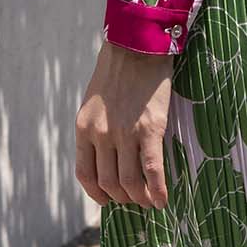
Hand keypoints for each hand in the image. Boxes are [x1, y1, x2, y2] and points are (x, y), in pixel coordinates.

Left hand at [75, 37, 174, 208]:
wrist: (138, 45)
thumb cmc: (118, 72)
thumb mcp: (95, 103)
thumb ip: (97, 130)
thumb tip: (109, 159)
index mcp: (84, 128)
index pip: (86, 175)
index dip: (98, 194)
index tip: (109, 200)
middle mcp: (100, 135)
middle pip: (109, 183)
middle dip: (124, 199)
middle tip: (136, 200)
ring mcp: (124, 133)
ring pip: (129, 183)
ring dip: (140, 199)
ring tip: (150, 201)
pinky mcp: (149, 129)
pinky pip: (152, 171)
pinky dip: (157, 191)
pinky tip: (163, 201)